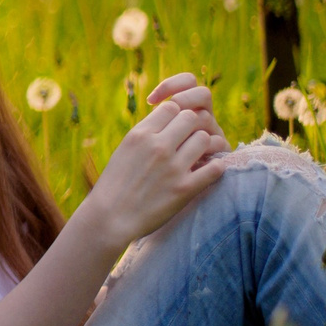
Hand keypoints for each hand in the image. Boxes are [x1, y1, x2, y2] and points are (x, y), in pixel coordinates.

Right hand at [76, 71, 229, 249]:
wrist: (110, 217)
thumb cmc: (116, 182)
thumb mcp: (124, 149)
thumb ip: (146, 133)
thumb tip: (168, 118)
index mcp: (140, 135)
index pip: (171, 107)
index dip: (176, 115)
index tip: (175, 128)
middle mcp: (157, 146)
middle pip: (191, 118)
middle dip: (192, 128)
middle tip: (189, 141)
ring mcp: (173, 167)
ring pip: (204, 139)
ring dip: (204, 146)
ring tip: (199, 156)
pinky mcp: (185, 189)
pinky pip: (215, 168)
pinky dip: (215, 167)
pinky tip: (207, 171)